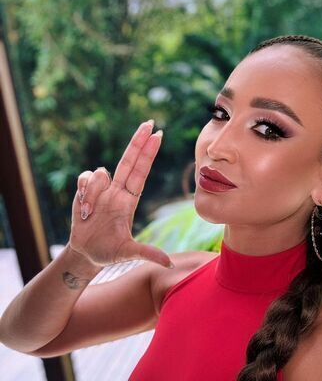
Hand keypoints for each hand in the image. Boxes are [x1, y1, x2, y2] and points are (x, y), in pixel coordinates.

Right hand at [68, 120, 173, 268]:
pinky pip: (85, 177)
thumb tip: (170, 264)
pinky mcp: (85, 192)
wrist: (86, 254)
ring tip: (91, 213)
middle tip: (149, 123)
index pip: (141, 172)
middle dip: (138, 142)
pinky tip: (84, 209)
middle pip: (129, 161)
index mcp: (129, 200)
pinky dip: (84, 191)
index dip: (149, 154)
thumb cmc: (108, 252)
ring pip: (101, 172)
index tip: (159, 136)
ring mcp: (101, 190)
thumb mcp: (128, 252)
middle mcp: (118, 191)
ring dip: (94, 190)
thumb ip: (147, 254)